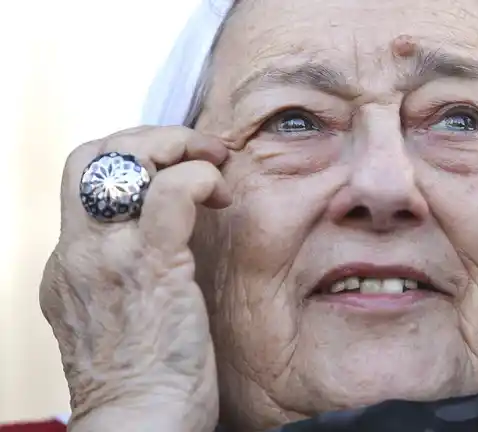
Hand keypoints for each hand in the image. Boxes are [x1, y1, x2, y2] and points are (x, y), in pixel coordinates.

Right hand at [39, 126, 232, 430]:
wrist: (140, 424)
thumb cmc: (144, 381)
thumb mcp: (116, 318)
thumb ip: (124, 275)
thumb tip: (166, 240)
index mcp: (70, 264)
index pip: (85, 179)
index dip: (131, 157)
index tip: (175, 165)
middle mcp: (80, 252)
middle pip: (92, 154)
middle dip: (148, 136)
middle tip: (197, 150)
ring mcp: (111, 255)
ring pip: (126, 156)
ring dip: (179, 144)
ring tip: (215, 164)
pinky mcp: (152, 265)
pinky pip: (172, 191)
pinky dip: (199, 175)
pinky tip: (220, 194)